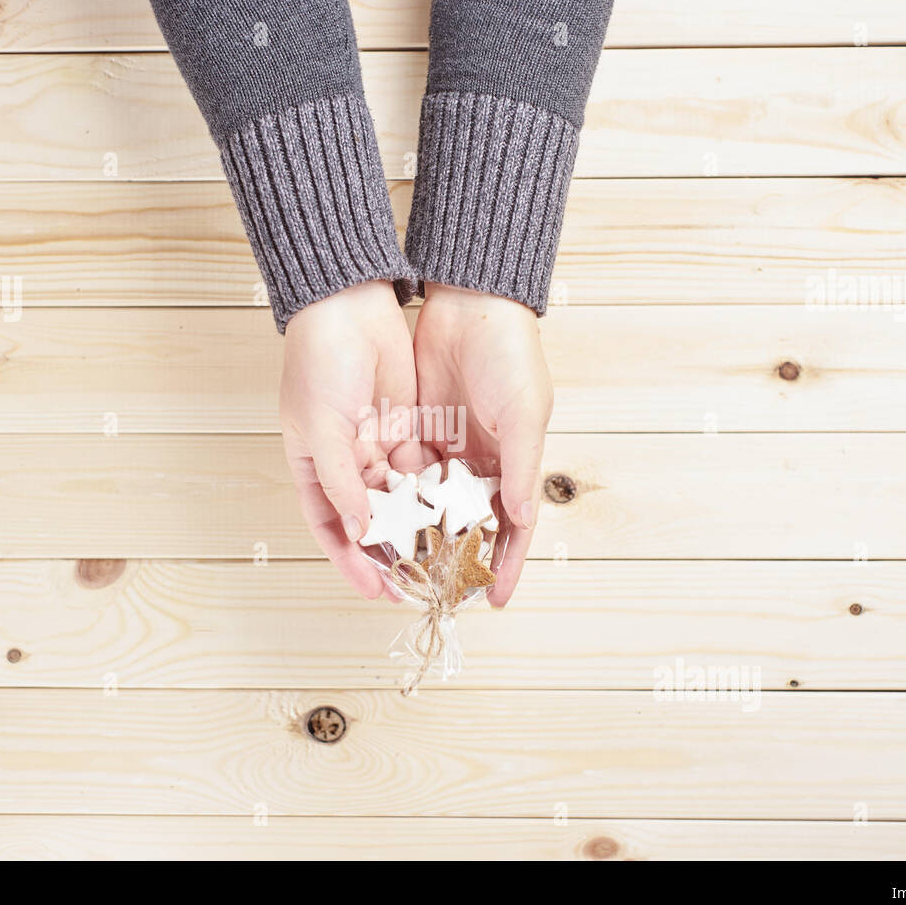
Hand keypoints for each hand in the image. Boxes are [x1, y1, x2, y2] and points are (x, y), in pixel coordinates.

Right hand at [280, 280, 424, 598]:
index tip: (374, 590)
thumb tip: (360, 530)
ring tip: (438, 558)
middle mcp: (345, 462)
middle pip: (367, 521)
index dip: (350, 561)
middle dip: (388, 553)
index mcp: (313, 464)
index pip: (330, 527)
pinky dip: (433, 494)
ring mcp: (377, 445)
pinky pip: (421, 471)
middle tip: (413, 585)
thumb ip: (343, 482)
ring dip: (414, 528)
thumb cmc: (319, 361)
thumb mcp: (323, 427)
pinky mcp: (406, 428)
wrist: (350, 305)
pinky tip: (453, 516)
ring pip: (398, 500)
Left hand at [413, 282, 553, 605]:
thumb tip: (520, 519)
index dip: (504, 564)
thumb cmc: (512, 355)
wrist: (471, 305)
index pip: (512, 527)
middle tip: (437, 593)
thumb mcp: (525, 412)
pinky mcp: (419, 430)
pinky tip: (380, 524)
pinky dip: (396, 499)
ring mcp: (448, 449)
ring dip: (419, 535)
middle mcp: (482, 463)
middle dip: (455, 558)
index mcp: (515, 463)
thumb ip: (521, 467)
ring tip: (402, 569)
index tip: (491, 600)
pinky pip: (406, 475)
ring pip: (432, 505)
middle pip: (468, 524)